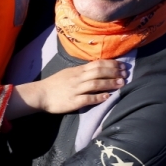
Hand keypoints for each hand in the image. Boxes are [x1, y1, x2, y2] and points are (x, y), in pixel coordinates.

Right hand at [6, 60, 126, 118]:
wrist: (40, 94)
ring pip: (95, 83)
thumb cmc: (55, 84)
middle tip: (126, 73)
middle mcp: (78, 78)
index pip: (97, 63)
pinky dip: (98, 97)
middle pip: (98, 71)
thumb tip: (96, 69)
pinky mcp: (73, 101)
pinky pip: (88, 98)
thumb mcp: (68, 73)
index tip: (122, 65)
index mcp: (77, 70)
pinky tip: (108, 97)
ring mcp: (76, 89)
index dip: (111, 64)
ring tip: (121, 84)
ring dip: (110, 83)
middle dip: (114, 72)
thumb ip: (82, 71)